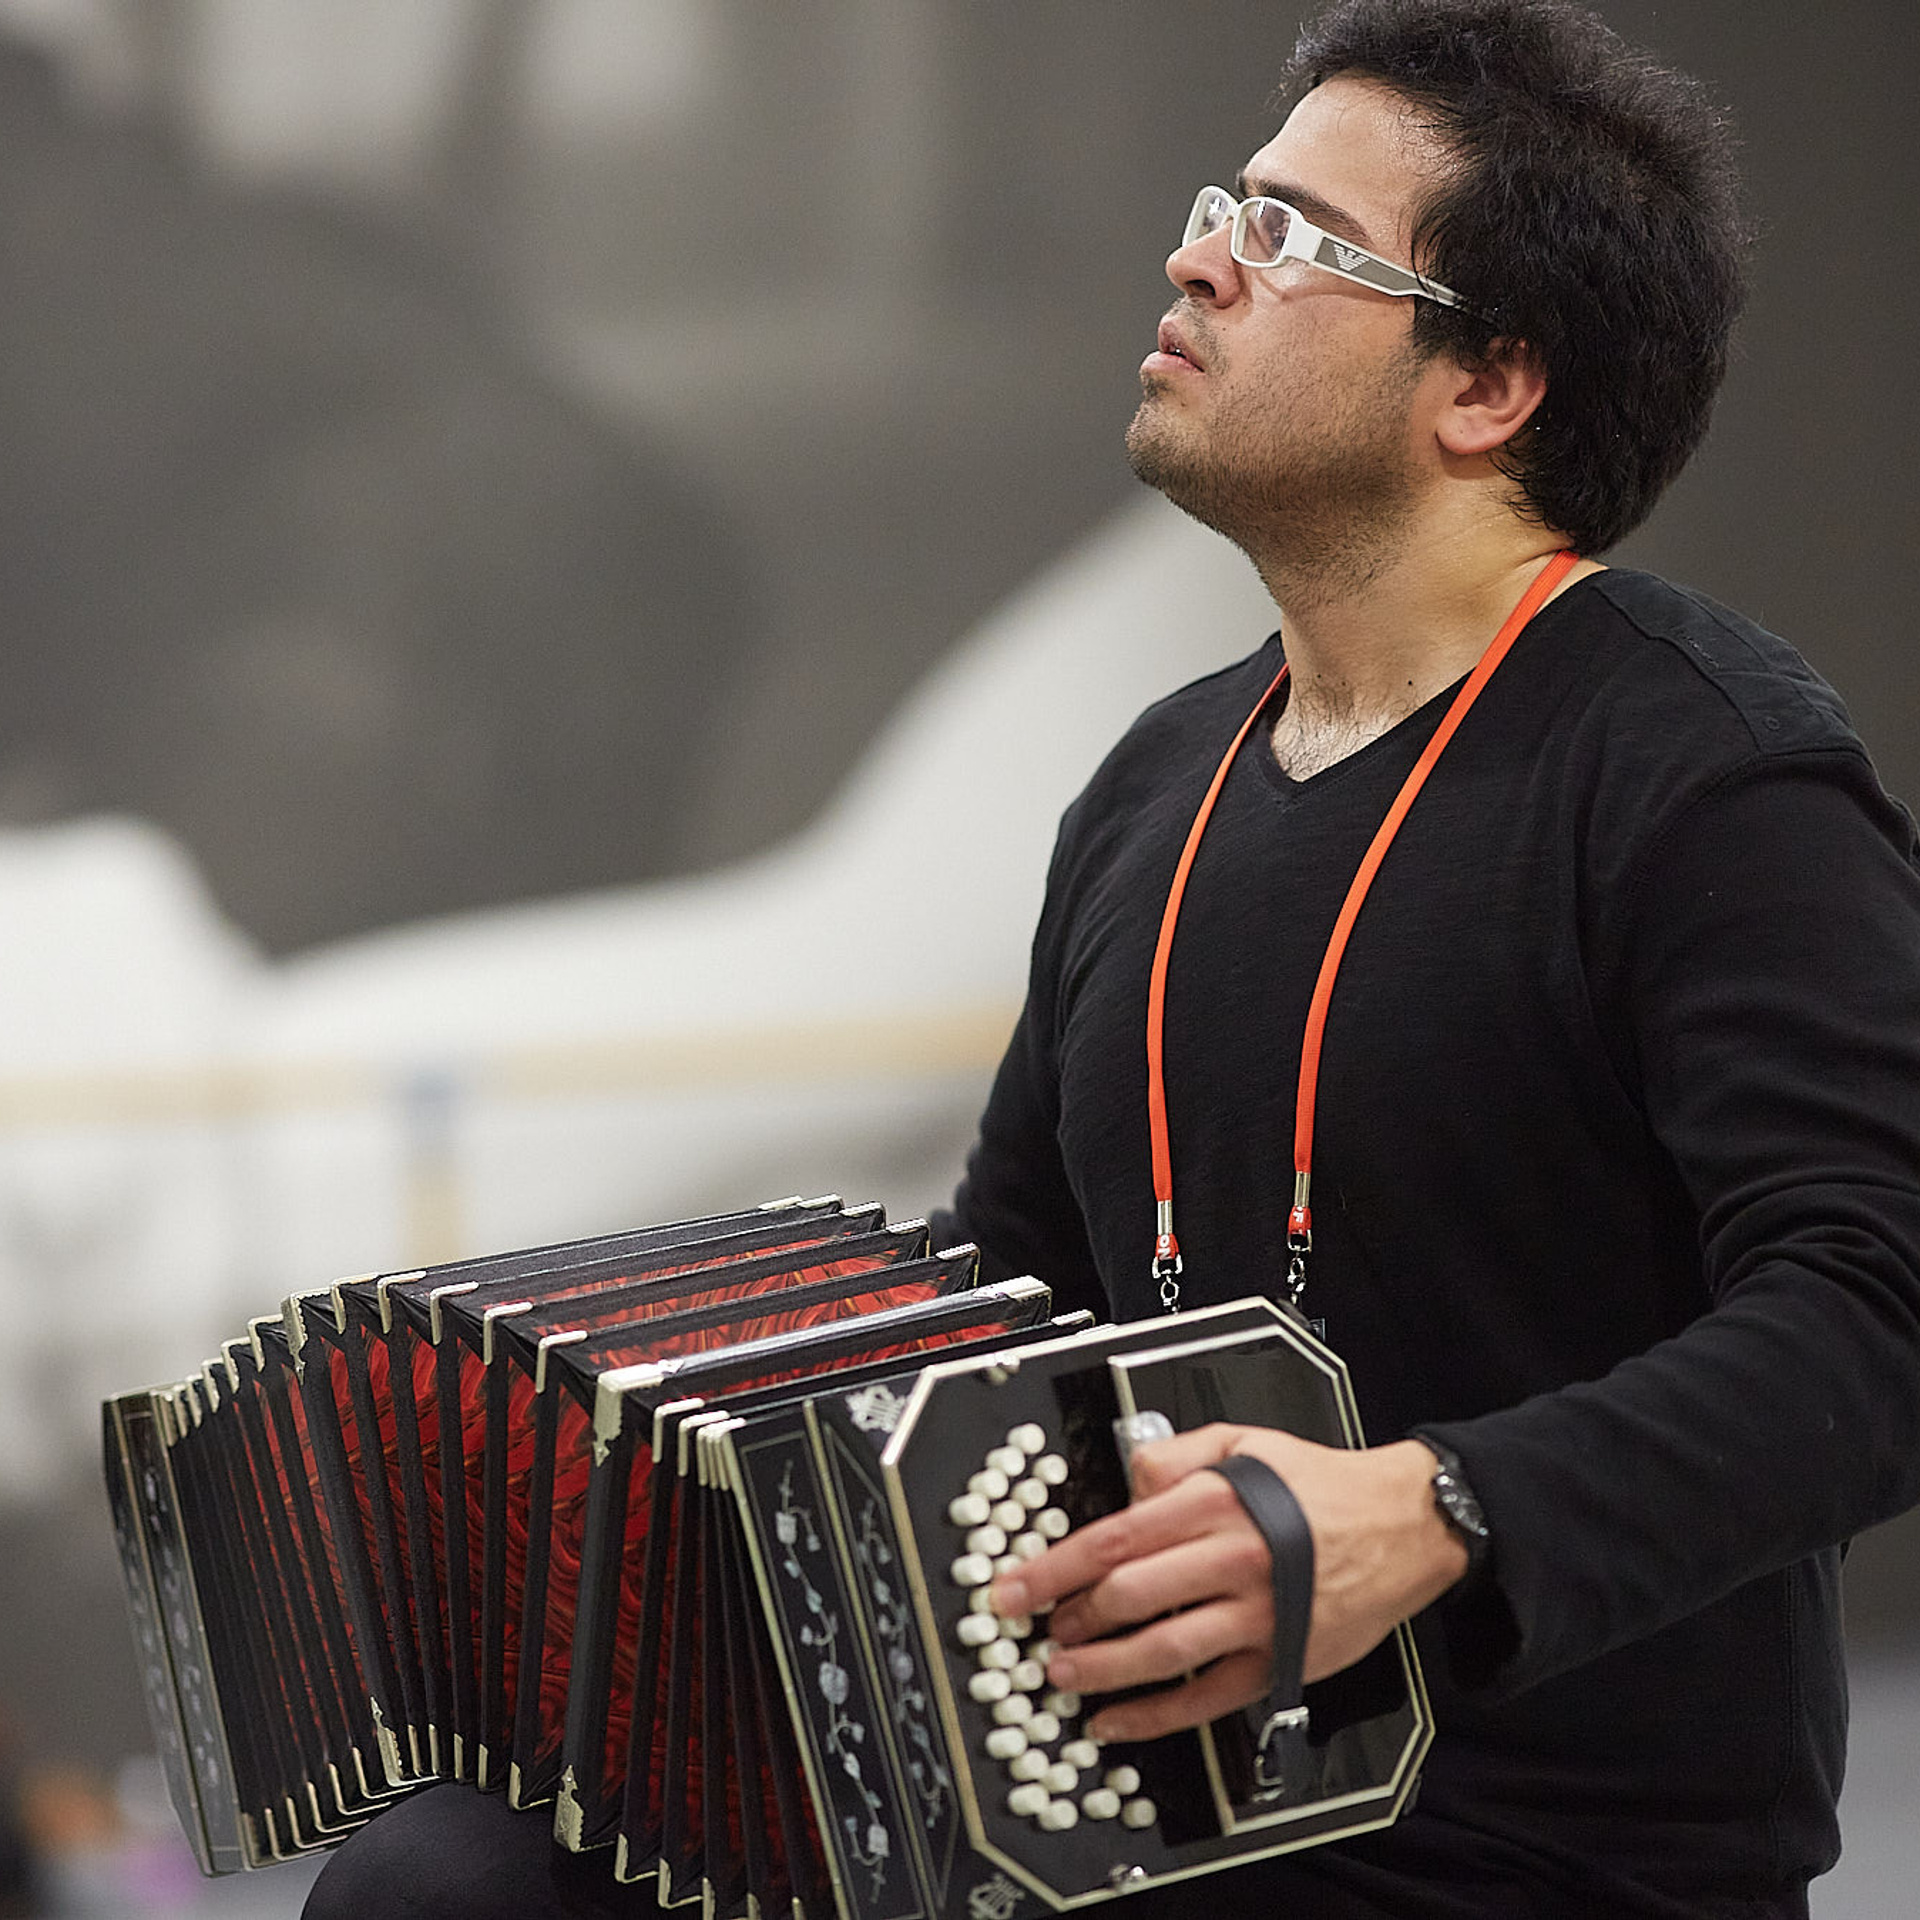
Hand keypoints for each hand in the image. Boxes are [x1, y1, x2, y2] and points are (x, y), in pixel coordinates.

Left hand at [987, 1424, 1467, 1743]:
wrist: (1402, 1523)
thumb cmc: (1319, 1484)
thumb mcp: (1243, 1440)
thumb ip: (1174, 1455)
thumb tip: (1123, 1482)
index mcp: (1214, 1502)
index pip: (1113, 1538)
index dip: (1054, 1569)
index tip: (1013, 1587)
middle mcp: (1230, 1559)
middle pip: (1128, 1596)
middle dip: (1070, 1619)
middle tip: (1037, 1631)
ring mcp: (1256, 1616)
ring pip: (1162, 1651)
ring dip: (1101, 1669)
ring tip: (1062, 1677)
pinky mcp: (1278, 1661)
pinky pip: (1207, 1698)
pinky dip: (1156, 1716)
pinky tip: (1117, 1722)